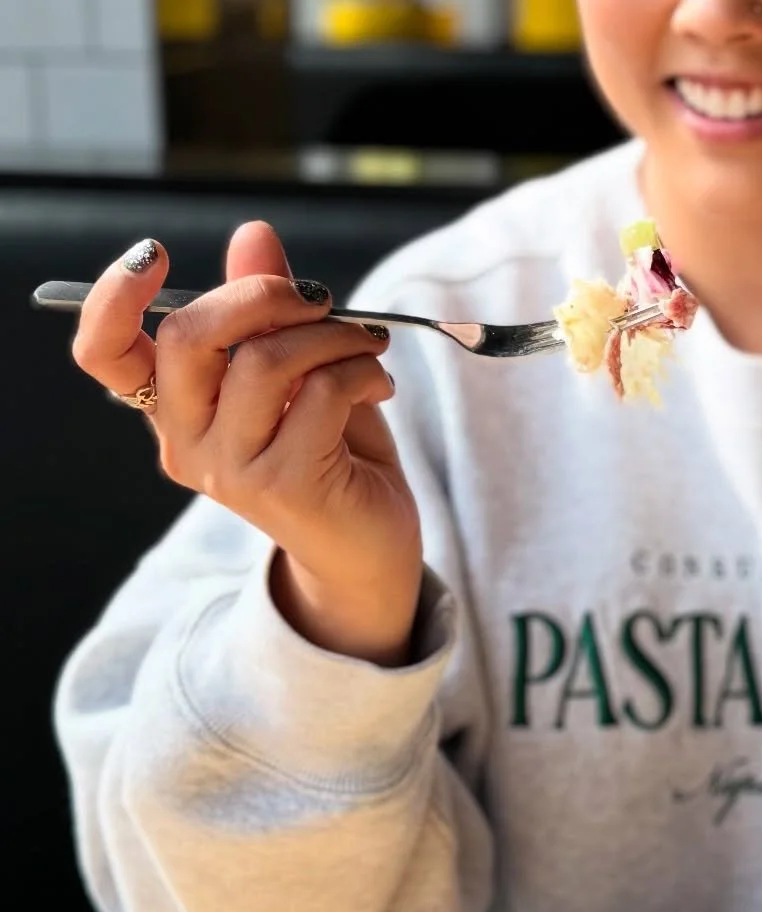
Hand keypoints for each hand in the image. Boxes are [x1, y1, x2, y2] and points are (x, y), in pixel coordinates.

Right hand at [71, 224, 422, 665]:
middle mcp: (189, 442)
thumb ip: (268, 313)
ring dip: (332, 336)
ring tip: (368, 346)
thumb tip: (254, 234)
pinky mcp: (285, 485)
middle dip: (261, 295)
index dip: (114, 296)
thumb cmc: (333, 456)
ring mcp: (232, 470)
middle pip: (189, 337)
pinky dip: (361, 371)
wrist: (370, 550)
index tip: (156, 254)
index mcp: (175, 410)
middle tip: (320, 298)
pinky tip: (380, 385)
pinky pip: (320, 394)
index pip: (104, 352)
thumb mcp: (300, 374)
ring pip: (265, 360)